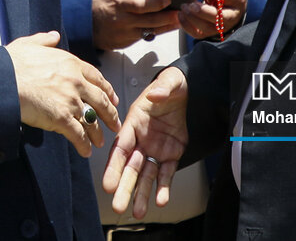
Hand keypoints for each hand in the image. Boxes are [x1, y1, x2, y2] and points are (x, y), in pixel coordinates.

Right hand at [6, 31, 119, 156]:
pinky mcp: (62, 118)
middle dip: (109, 113)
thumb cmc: (11, 63)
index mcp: (70, 63)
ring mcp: (70, 101)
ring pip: (92, 119)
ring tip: (99, 141)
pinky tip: (85, 150)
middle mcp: (75, 81)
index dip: (106, 89)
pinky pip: (79, 134)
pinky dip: (84, 144)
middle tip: (114, 122)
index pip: (97, 77)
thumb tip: (54, 36)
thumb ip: (45, 40)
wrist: (2, 80)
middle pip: (101, 100)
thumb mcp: (29, 44)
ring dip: (97, 133)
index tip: (111, 97)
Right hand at [91, 0, 180, 50]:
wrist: (80, 19)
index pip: (142, 5)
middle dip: (168, 16)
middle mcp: (121, 20)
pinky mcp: (123, 42)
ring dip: (165, 26)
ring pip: (149, 31)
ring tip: (177, 20)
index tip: (168, 0)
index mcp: (118, 2)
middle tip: (180, 12)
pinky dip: (154, 32)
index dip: (157, 3)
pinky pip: (142, 37)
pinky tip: (162, 27)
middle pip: (150, 20)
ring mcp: (123, 33)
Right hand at [103, 66, 188, 218]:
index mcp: (134, 122)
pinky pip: (167, 174)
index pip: (121, 148)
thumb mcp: (169, 82)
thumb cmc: (172, 85)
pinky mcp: (171, 154)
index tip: (108, 184)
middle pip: (130, 167)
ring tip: (137, 212)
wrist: (188, 90)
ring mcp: (155, 149)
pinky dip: (164, 188)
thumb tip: (154, 95)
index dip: (114, 166)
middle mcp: (141, 139)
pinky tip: (160, 201)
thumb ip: (163, 87)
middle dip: (124, 187)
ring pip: (146, 176)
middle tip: (117, 207)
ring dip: (141, 194)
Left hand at [178, 0, 245, 39]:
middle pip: (220, 18)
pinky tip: (181, 16)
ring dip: (194, 19)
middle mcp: (232, 14)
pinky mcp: (211, 32)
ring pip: (209, 28)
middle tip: (189, 4)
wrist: (231, 3)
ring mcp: (221, 25)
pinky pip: (200, 34)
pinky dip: (188, 27)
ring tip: (183, 8)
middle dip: (203, 12)